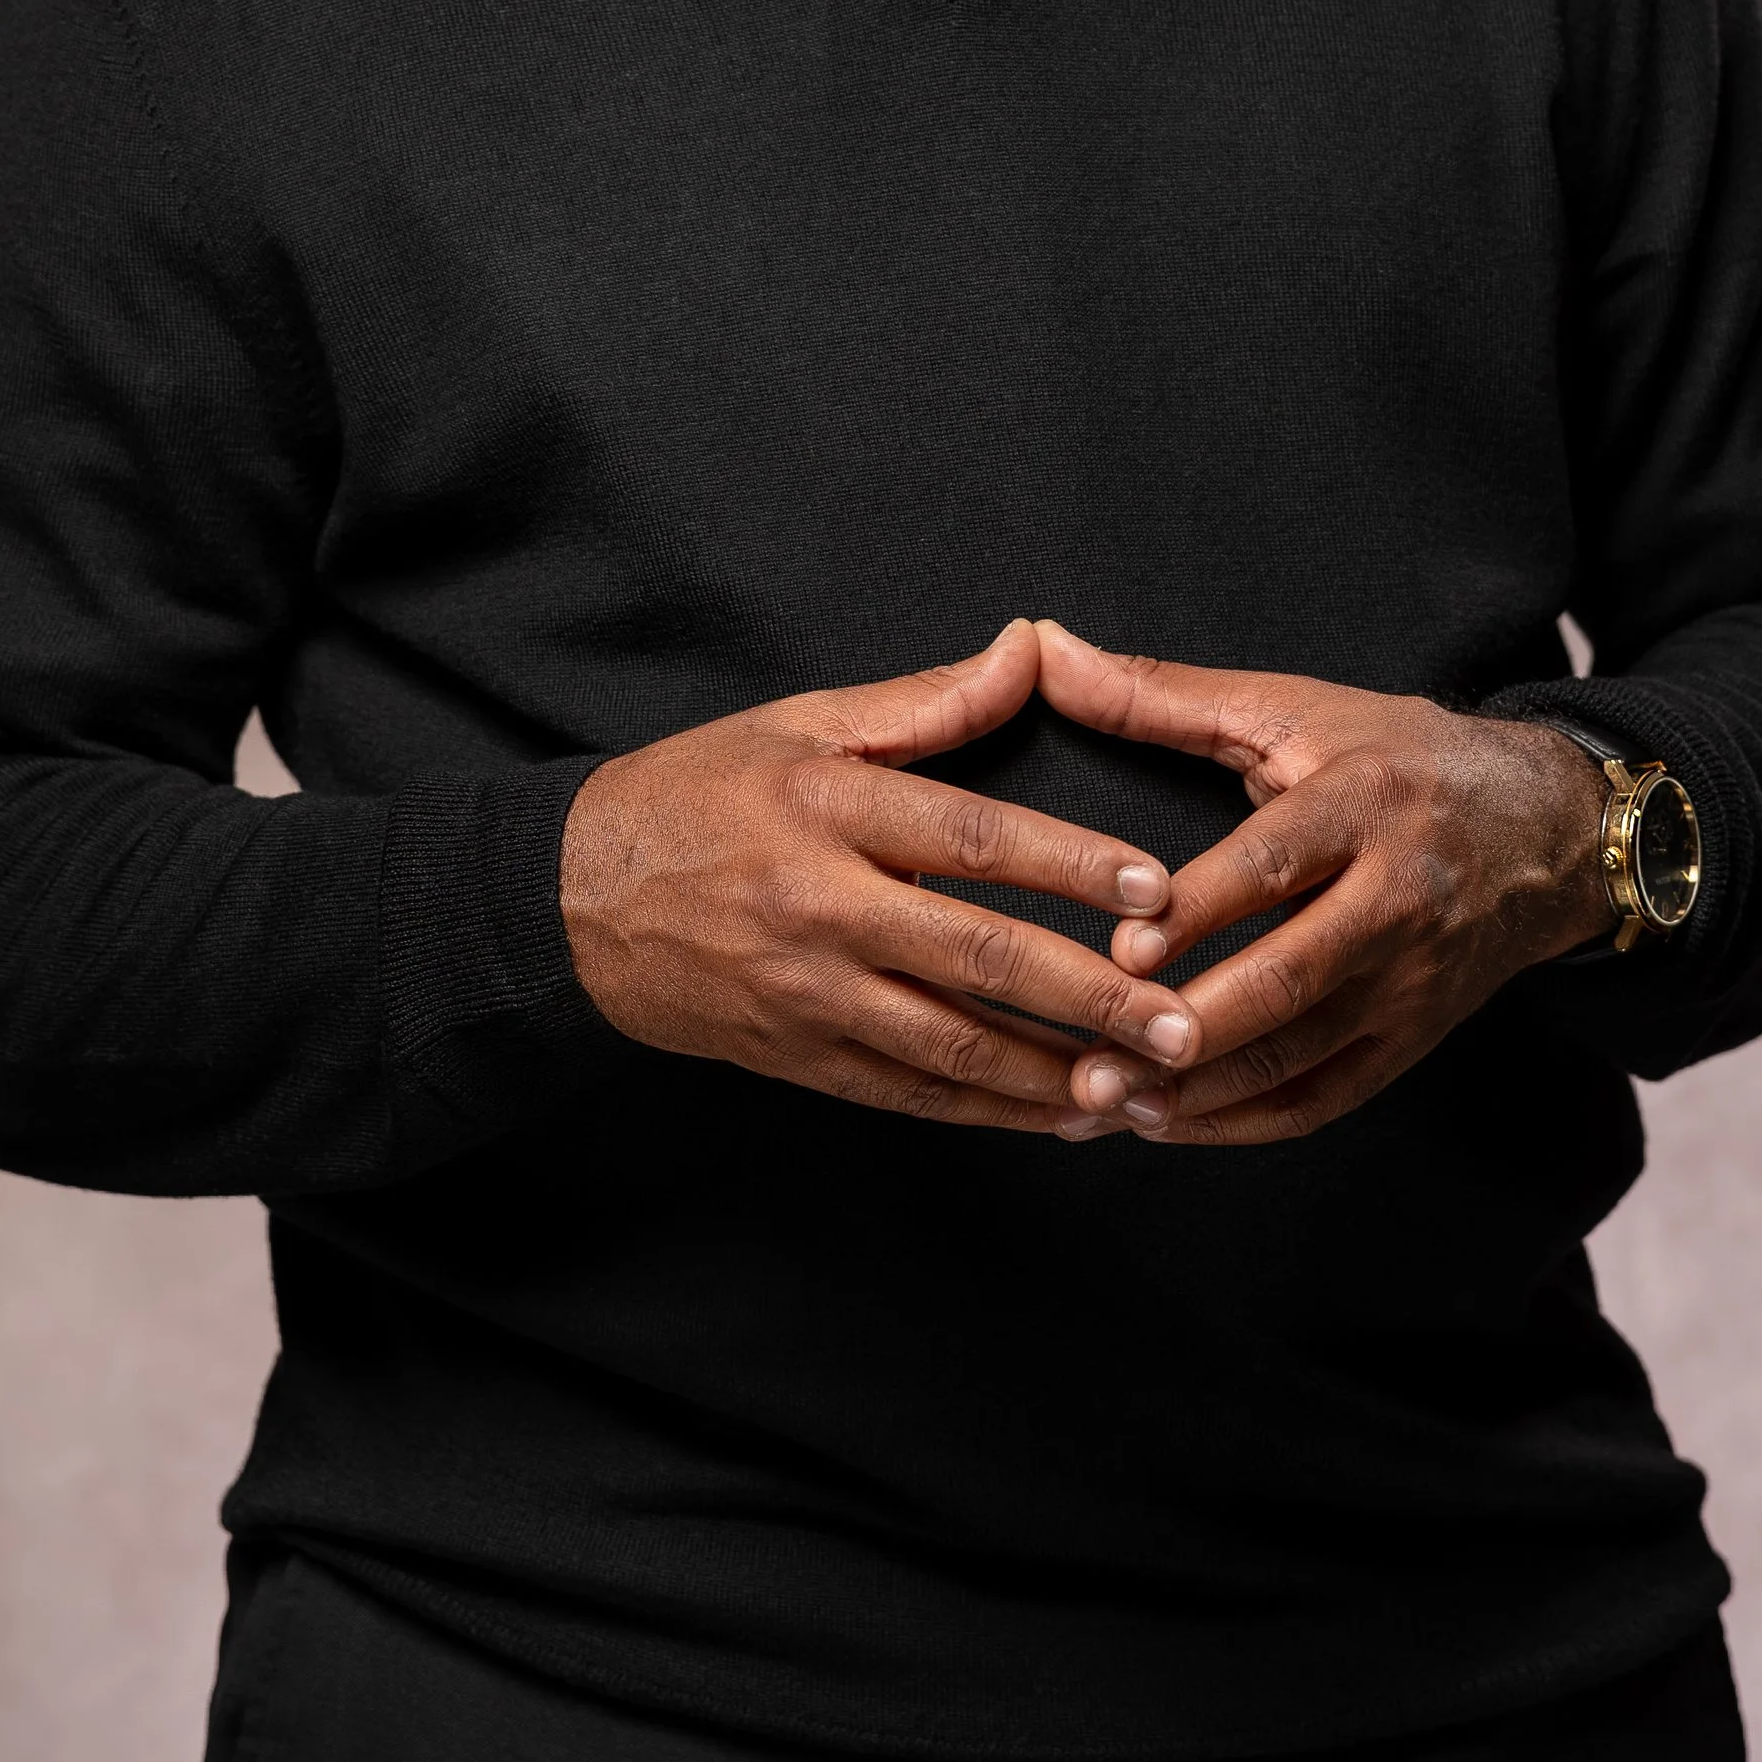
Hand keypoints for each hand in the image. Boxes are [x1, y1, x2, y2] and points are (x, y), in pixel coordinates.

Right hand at [560, 620, 1199, 1131]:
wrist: (574, 901)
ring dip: (1059, 1074)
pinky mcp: (801, 1058)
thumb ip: (930, 700)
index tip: (1158, 888)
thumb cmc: (699, 794)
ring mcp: (809, 995)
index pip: (971, 837)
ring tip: (1149, 1084)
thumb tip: (1033, 646)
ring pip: (955, 1047)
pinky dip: (995, 1111)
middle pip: (979, 957)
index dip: (1071, 865)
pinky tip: (1066, 1115)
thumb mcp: (802, 722)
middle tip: (1187, 1020)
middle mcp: (820, 907)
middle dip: (1094, 996)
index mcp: (828, 808)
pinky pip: (913, 1094)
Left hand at [1032, 623, 1610, 1146]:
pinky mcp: (1412, 1038)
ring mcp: (1411, 979)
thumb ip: (1160, 693)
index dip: (1202, 909)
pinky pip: (1325, 1098)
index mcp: (1364, 802)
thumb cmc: (1397, 758)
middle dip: (1194, 1025)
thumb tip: (1043, 645)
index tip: (1122, 951)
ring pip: (1303, 1053)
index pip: (1279, 861)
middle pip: (1293, 976)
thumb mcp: (1292, 710)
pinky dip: (1244, 1121)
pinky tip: (1167, 1121)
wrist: (1543, 830)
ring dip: (1203, 1087)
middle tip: (1098, 1056)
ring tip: (1108, 1098)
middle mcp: (1398, 897)